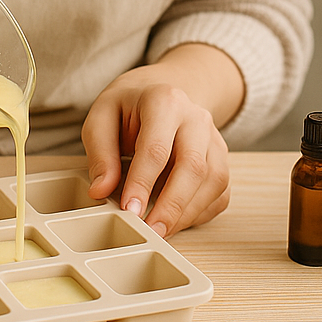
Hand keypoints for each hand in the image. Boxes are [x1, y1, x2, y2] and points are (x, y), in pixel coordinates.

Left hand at [81, 44, 240, 236]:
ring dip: (188, 213)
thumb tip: (100, 190)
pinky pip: (220, 192)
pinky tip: (177, 220)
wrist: (161, 90)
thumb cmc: (128, 106)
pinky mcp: (221, 158)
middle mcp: (196, 118)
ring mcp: (213, 138)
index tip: (130, 210)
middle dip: (172, 206)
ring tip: (160, 230)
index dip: (142, 183)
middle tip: (151, 232)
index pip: (156, 148)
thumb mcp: (102, 117)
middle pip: (193, 166)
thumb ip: (100, 153)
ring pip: (214, 181)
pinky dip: (201, 212)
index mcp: (164, 101)